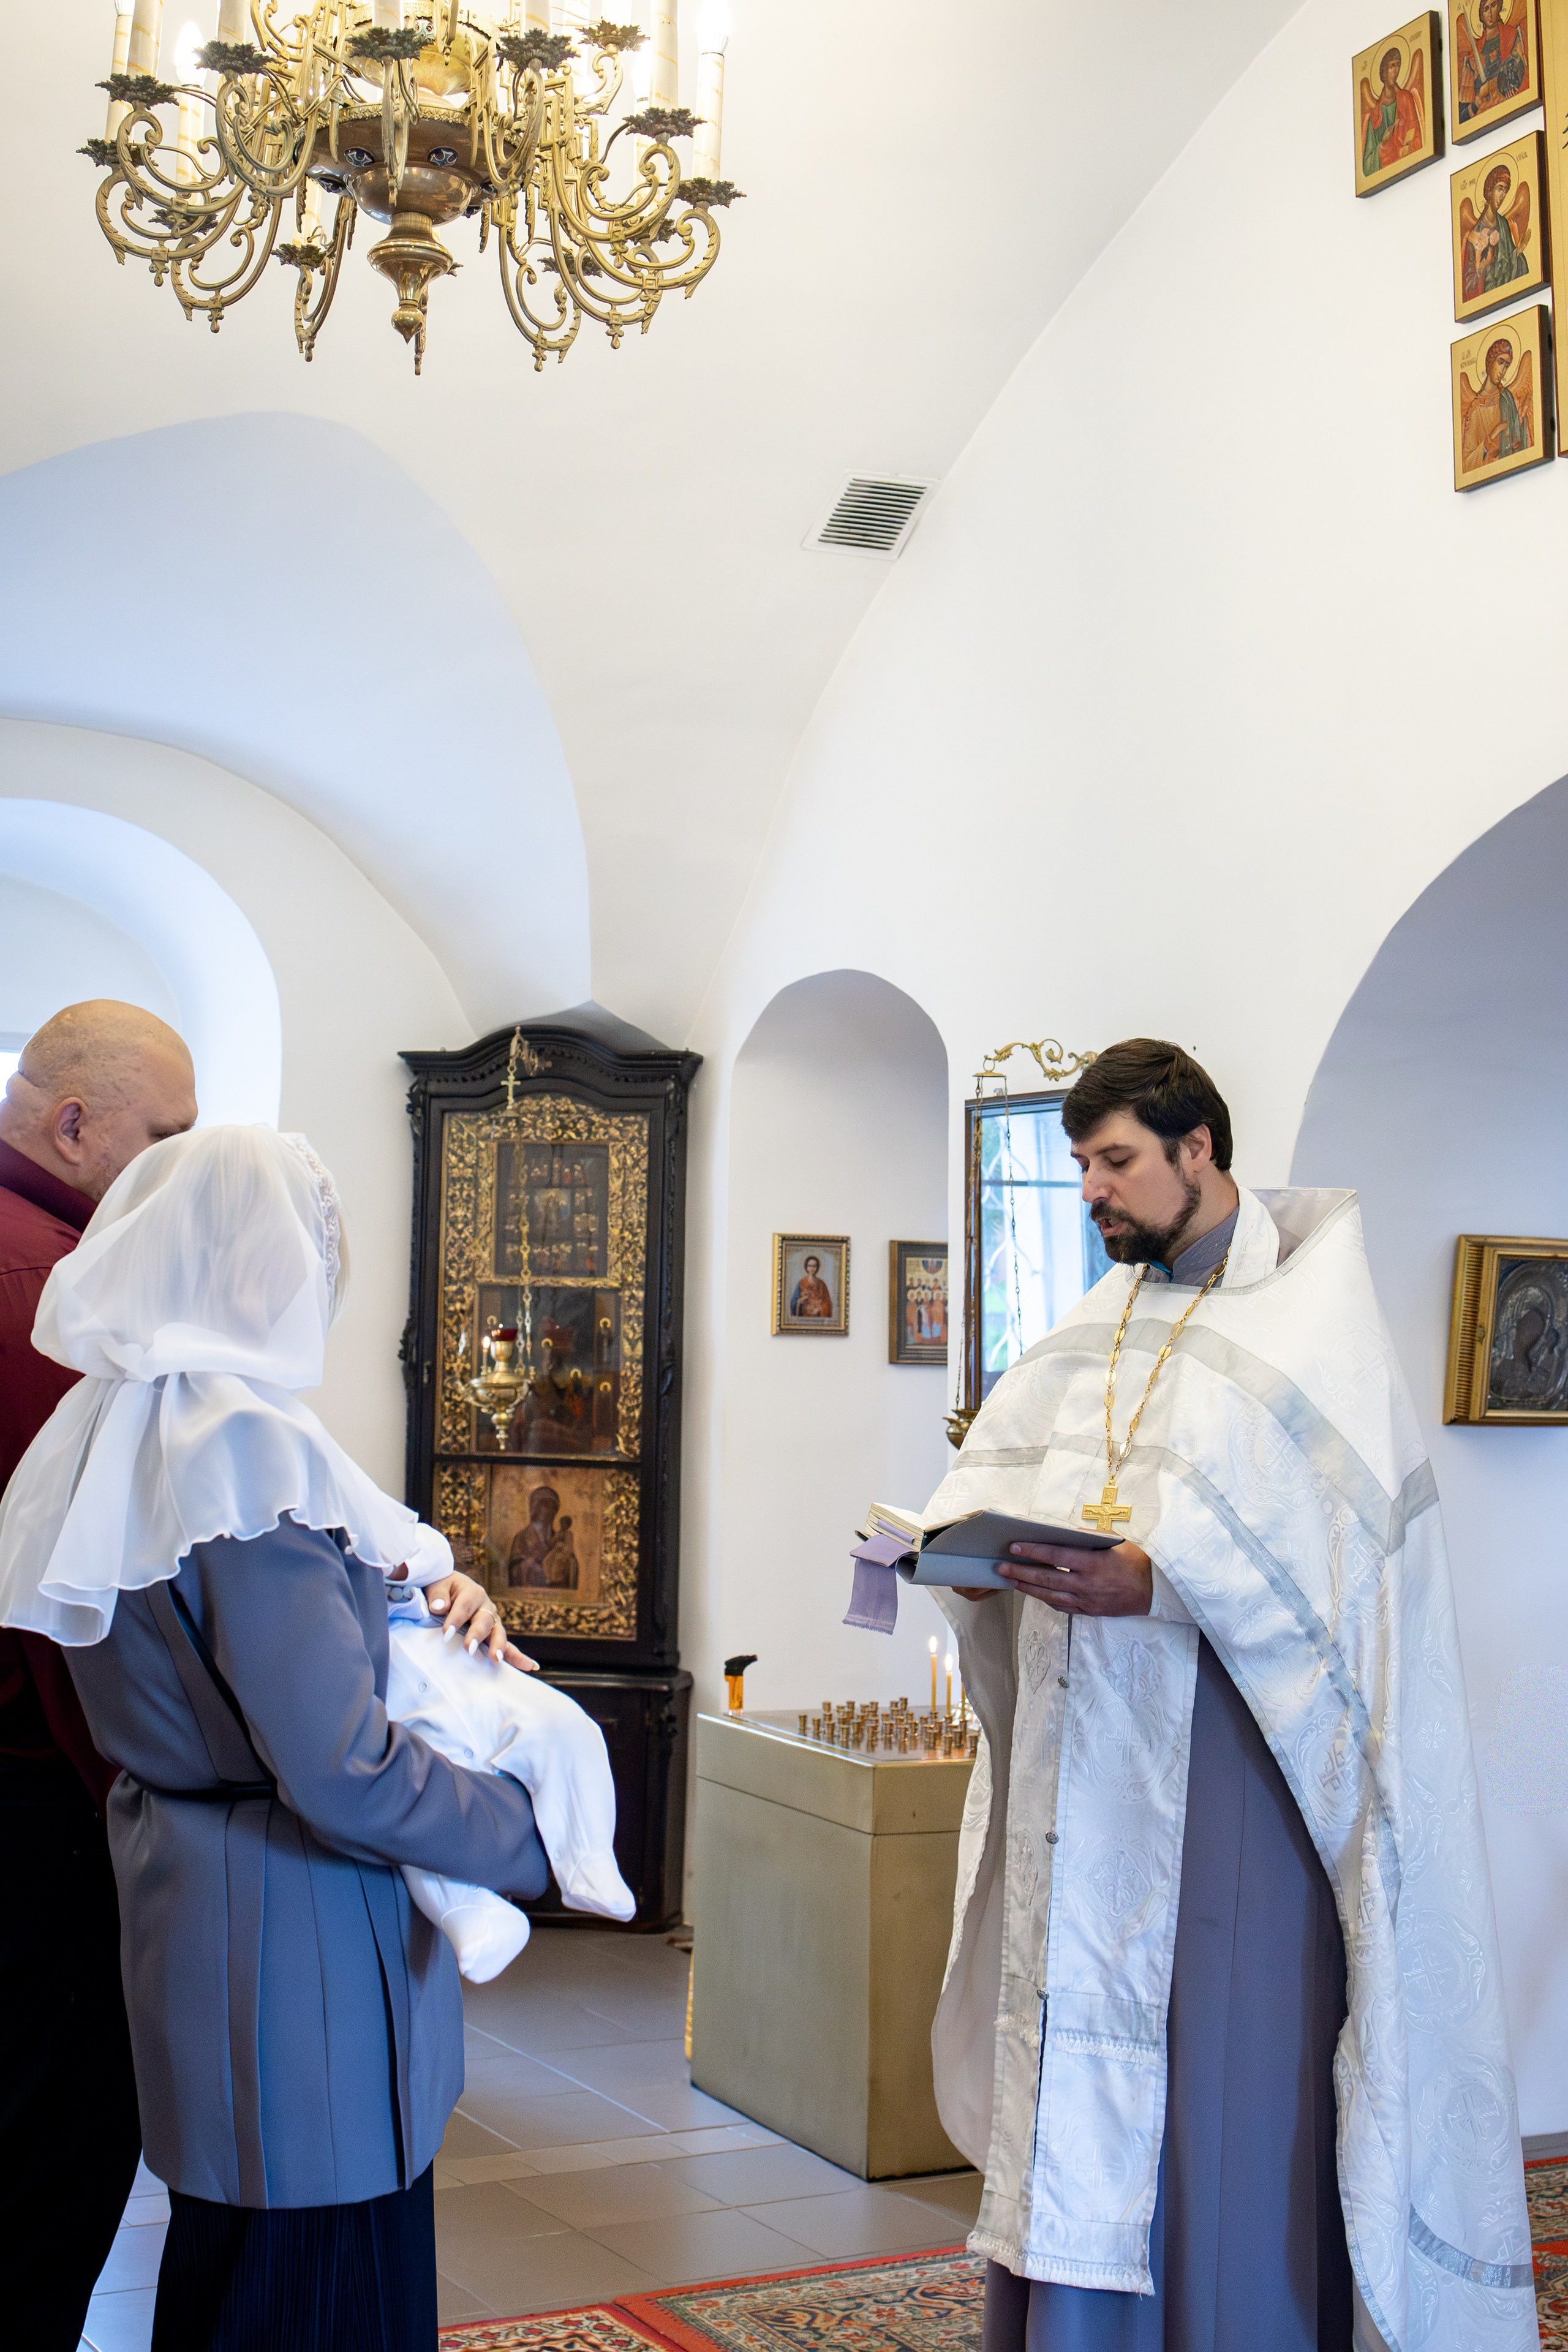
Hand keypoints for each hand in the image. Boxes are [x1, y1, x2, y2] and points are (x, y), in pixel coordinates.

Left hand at [424, 1573, 539, 1670]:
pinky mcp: (493, 1634)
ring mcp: (492, 1621)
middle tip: (468, 1648)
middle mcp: (485, 1606)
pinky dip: (517, 1657)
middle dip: (477, 1634)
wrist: (450, 1590)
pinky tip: (530, 1666)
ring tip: (496, 1659)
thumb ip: (437, 1595)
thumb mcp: (437, 1585)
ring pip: (498, 1633)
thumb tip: (439, 1606)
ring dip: (498, 1646)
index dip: (456, 1619)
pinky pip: (507, 1646)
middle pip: (484, 1620)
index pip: (464, 1605)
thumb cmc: (442, 1589)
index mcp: (472, 1592)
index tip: (447, 1634)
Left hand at [997, 1539, 1152, 1617]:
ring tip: (1010, 1581)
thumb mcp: (1112, 1542)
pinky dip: (1046, 1599)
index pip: (1055, 1555)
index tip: (1014, 1546)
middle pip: (1046, 1578)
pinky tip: (1034, 1593)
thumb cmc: (1134, 1561)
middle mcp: (1086, 1583)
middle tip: (1001, 1567)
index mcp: (1092, 1562)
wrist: (1154, 1590)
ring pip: (1050, 1595)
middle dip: (1021, 1572)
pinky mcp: (1088, 1611)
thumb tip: (1060, 1533)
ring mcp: (1086, 1600)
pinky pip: (1062, 1606)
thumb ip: (1086, 1538)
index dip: (1032, 1551)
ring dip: (1028, 1588)